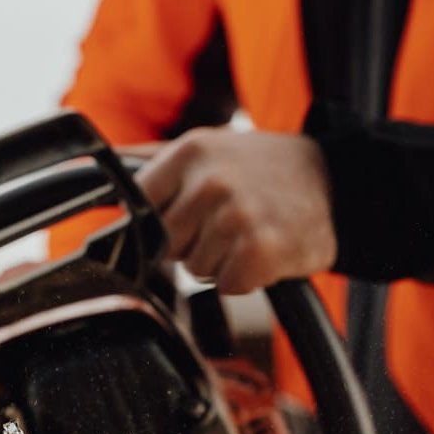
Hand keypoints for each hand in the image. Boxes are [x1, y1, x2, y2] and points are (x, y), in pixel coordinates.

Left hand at [133, 128, 336, 293]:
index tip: (189, 216)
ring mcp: (235, 216)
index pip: (142, 205)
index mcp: (190, 151)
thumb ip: (155, 162)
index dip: (164, 220)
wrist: (340, 183)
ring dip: (222, 262)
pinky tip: (266, 251)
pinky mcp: (260, 251)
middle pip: (167, 244)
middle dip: (194, 243)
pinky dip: (247, 279)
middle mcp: (210, 181)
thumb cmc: (269, 170)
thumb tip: (93, 170)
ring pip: (196, 269)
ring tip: (251, 233)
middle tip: (231, 222)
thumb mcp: (211, 147)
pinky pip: (228, 286)